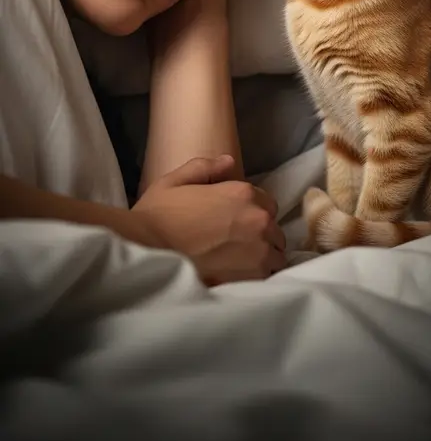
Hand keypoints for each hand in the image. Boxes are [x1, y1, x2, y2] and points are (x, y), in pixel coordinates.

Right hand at [132, 155, 286, 284]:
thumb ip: (205, 168)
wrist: (146, 253)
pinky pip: (268, 277)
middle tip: (234, 244)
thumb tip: (228, 162)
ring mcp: (260, 251)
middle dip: (259, 235)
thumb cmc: (157, 216)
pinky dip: (257, 277)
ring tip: (237, 264)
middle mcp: (258, 220)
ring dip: (261, 258)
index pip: (266, 203)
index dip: (251, 212)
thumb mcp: (175, 181)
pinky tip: (237, 277)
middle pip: (273, 229)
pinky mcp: (254, 279)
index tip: (234, 223)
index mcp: (243, 194)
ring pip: (275, 255)